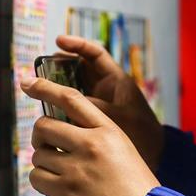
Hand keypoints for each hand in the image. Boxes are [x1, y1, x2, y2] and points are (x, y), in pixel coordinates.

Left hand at [22, 76, 159, 195]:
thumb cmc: (136, 187)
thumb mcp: (123, 149)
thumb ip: (96, 137)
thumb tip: (61, 132)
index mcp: (108, 130)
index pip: (71, 98)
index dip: (46, 87)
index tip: (27, 81)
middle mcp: (90, 144)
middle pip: (44, 125)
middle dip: (40, 135)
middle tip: (47, 145)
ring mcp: (76, 168)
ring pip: (38, 154)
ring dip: (44, 163)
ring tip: (63, 174)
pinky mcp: (65, 191)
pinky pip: (37, 177)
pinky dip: (42, 181)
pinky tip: (58, 188)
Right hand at [54, 35, 164, 170]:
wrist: (155, 155)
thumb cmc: (143, 132)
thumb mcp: (118, 117)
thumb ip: (92, 108)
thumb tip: (64, 104)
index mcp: (116, 80)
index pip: (95, 54)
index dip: (77, 45)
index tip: (59, 41)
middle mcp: (105, 89)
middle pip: (78, 70)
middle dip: (59, 67)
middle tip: (41, 70)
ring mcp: (98, 104)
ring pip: (72, 89)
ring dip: (57, 89)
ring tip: (40, 90)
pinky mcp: (91, 119)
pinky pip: (72, 108)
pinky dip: (60, 109)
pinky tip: (48, 114)